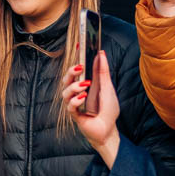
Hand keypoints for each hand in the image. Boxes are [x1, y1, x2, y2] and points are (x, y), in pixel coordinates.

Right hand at [65, 51, 122, 167]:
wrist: (109, 130)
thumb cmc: (108, 110)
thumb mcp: (108, 87)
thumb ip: (102, 72)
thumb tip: (101, 54)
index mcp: (84, 84)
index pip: (76, 69)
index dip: (76, 57)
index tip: (78, 45)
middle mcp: (77, 92)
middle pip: (65, 79)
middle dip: (70, 72)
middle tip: (80, 67)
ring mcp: (74, 104)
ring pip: (65, 92)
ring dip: (74, 86)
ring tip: (86, 85)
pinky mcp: (75, 115)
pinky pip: (70, 106)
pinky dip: (76, 100)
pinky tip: (84, 98)